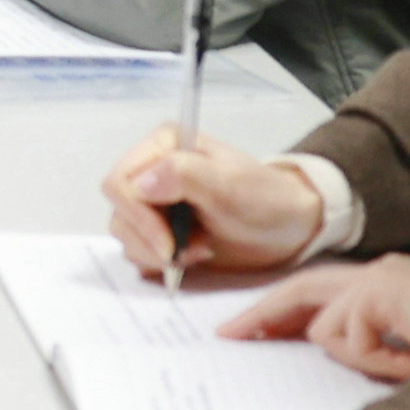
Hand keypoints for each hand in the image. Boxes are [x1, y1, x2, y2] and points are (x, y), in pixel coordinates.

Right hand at [101, 126, 325, 281]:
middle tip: (186, 252)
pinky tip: (194, 256)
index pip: (121, 182)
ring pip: (125, 235)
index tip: (169, 244)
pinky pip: (138, 252)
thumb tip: (142, 183)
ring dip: (157, 253)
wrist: (289, 227)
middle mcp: (152, 171)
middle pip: (119, 212)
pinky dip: (161, 262)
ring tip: (197, 251)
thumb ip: (184, 174)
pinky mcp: (160, 232)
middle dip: (149, 240)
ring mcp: (154, 204)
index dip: (139, 216)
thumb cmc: (265, 199)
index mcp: (163, 146)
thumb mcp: (230, 183)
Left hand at [219, 255, 409, 385]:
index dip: (286, 311)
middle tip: (229, 334)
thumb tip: (331, 353)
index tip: (255, 330)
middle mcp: (382, 274)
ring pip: (328, 328)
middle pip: (302, 289)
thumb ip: (372, 348)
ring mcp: (380, 279)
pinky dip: (378, 361)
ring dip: (362, 358)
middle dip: (265, 314)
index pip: (323, 294)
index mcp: (390, 287)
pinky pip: (351, 340)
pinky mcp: (379, 292)